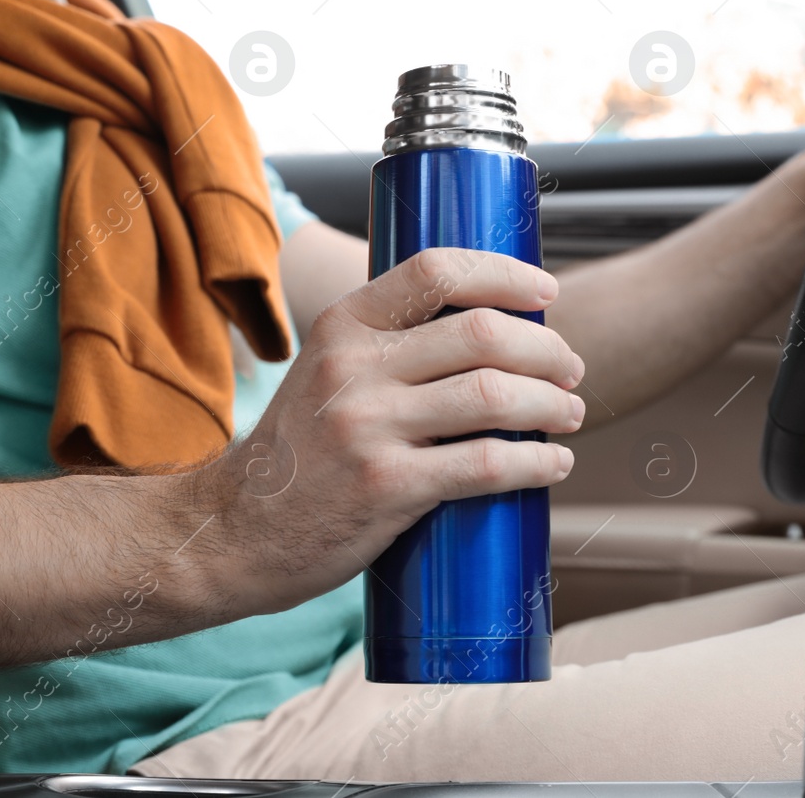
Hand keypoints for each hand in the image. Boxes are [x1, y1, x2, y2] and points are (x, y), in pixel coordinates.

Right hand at [187, 247, 584, 619]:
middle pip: (482, 334)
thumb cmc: (299, 453)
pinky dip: (537, 462)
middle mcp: (353, 368)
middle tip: (571, 369)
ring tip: (570, 414)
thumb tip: (486, 328)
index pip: (436, 271)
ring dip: (552, 404)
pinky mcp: (387, 487)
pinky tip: (554, 464)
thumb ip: (385, 346)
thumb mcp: (323, 373)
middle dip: (546, 349)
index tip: (547, 293)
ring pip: (494, 396)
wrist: (234, 533)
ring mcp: (368, 428)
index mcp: (341, 326)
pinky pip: (486, 465)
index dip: (505, 274)